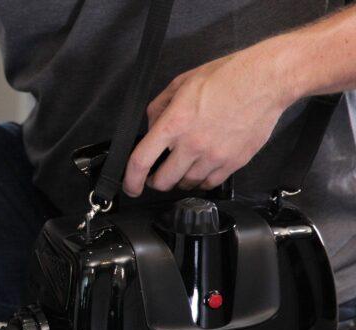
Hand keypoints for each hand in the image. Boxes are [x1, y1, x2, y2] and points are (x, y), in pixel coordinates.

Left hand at [123, 43, 293, 196]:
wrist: (267, 79)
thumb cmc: (228, 76)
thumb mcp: (183, 83)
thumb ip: (159, 108)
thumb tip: (150, 127)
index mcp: (174, 124)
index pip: (141, 162)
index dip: (130, 180)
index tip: (130, 186)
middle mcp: (192, 144)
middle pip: (163, 181)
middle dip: (156, 181)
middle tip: (158, 174)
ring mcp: (213, 156)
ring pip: (186, 185)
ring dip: (180, 180)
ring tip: (183, 165)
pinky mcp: (233, 162)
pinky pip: (209, 184)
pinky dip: (201, 180)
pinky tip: (202, 167)